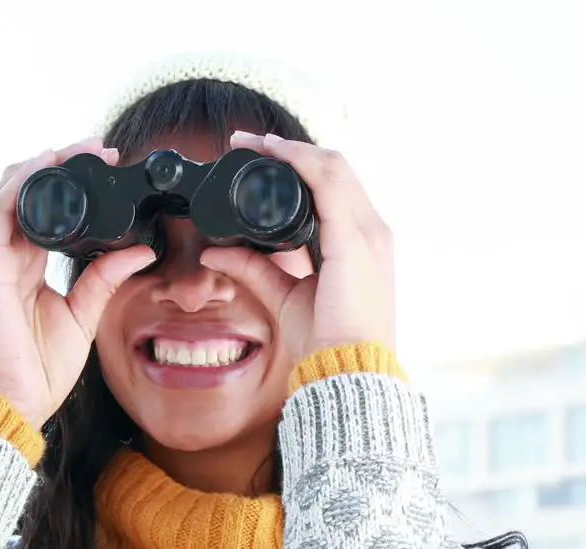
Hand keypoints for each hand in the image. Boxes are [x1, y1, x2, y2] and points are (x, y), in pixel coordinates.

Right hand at [0, 138, 156, 427]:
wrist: (19, 398)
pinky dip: (20, 183)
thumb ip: (105, 278)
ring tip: (78, 149)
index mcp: (31, 265)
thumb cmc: (42, 366)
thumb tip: (143, 251)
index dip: (72, 182)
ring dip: (43, 163)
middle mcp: (10, 255)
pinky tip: (44, 165)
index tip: (109, 165)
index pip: (47, 210)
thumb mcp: (85, 313)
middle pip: (28, 191)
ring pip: (11, 191)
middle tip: (100, 149)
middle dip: (60, 162)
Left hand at [200, 131, 394, 364]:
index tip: (257, 156)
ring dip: (291, 148)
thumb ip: (254, 270)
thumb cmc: (324, 340)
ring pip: (334, 167)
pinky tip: (274, 153)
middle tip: (246, 142)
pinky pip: (329, 183)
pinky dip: (301, 161)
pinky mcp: (356, 240)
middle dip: (290, 149)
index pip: (334, 187)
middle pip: (334, 169)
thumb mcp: (283, 295)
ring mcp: (368, 233)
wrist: (347, 370)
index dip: (297, 165)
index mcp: (360, 243)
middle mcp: (372, 232)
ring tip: (253, 142)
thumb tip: (213, 254)